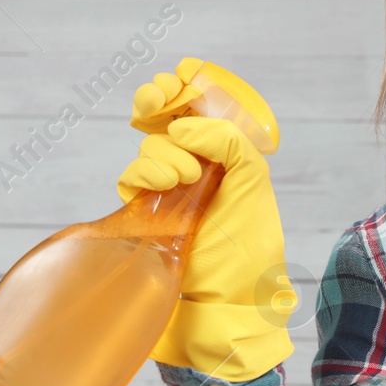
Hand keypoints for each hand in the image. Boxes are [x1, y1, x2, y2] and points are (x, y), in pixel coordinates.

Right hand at [118, 63, 297, 381]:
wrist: (224, 308)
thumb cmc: (246, 253)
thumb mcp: (254, 186)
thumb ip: (229, 143)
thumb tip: (183, 123)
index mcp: (228, 159)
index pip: (200, 109)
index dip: (185, 87)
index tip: (180, 76)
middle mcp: (198, 171)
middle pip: (166, 118)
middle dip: (157, 102)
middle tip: (156, 102)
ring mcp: (169, 193)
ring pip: (150, 148)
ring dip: (163, 152)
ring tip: (184, 178)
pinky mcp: (144, 216)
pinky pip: (131, 178)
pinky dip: (143, 172)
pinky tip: (162, 184)